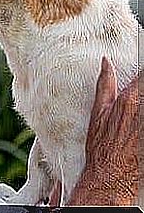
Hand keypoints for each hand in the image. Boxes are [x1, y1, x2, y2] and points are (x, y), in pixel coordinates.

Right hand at [67, 57, 138, 204]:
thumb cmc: (102, 146)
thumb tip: (106, 62)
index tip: (141, 74)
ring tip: (138, 111)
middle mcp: (143, 109)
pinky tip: (140, 123)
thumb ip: (104, 84)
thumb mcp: (98, 112)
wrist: (110, 175)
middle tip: (139, 95)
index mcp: (129, 99)